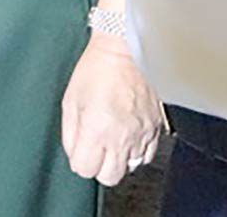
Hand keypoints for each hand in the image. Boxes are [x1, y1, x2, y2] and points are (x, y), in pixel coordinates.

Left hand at [60, 31, 165, 186]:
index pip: (85, 169)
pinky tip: (128, 134)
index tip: (80, 148)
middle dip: (99, 166)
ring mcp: (142, 134)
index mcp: (97, 129)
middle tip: (95, 148)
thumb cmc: (96, 68)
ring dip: (119, 158)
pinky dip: (136, 150)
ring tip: (112, 138)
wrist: (125, 49)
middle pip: (110, 176)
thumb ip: (70, 132)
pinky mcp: (156, 128)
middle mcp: (122, 137)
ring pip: (130, 167)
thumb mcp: (70, 99)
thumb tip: (74, 152)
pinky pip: (147, 154)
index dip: (79, 160)